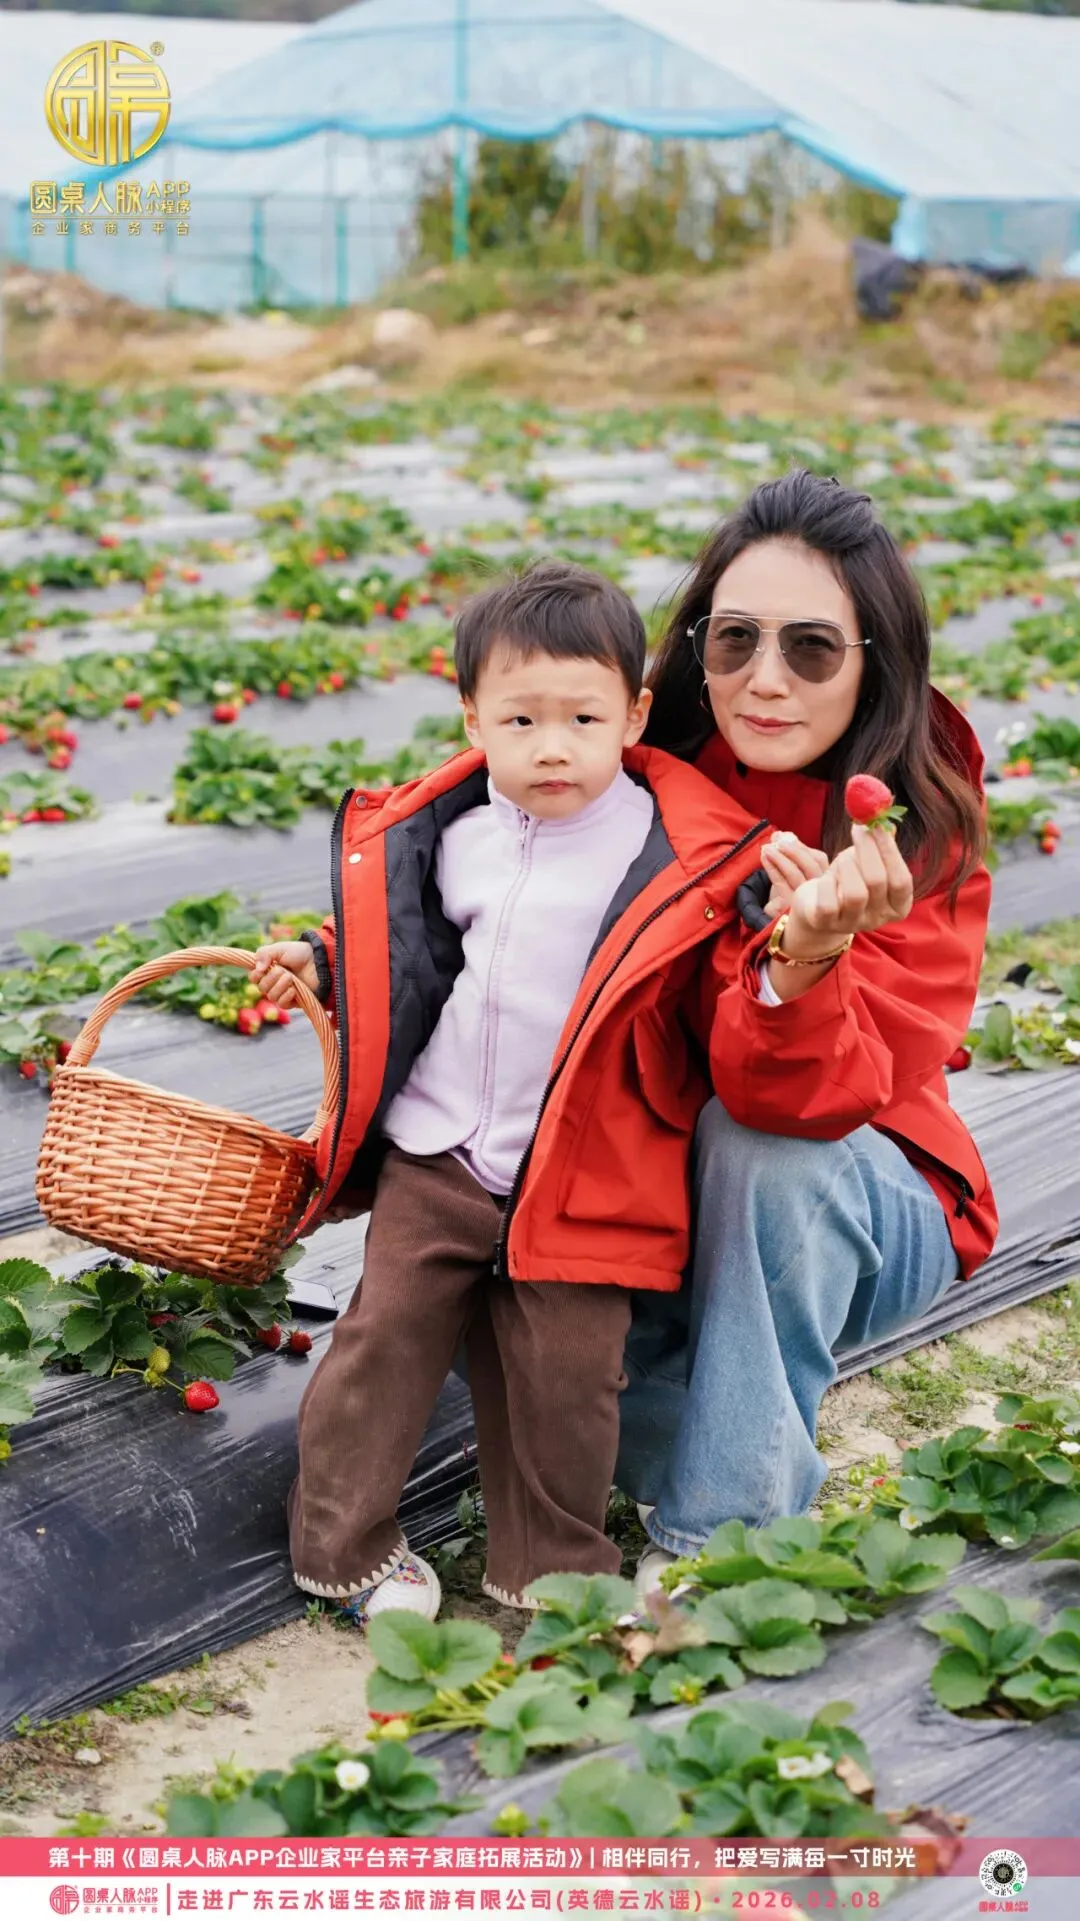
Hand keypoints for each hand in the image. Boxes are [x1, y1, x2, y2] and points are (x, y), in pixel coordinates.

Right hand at [251, 940, 318, 1007]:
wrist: (319, 961)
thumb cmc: (300, 953)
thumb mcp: (280, 948)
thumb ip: (264, 953)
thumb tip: (258, 969)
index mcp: (268, 969)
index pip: (253, 977)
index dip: (256, 975)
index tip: (263, 969)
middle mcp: (274, 982)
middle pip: (261, 987)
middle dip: (271, 978)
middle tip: (283, 970)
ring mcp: (283, 992)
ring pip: (271, 996)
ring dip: (280, 986)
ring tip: (291, 977)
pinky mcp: (293, 1001)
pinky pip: (282, 1004)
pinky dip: (286, 996)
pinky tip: (293, 989)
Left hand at [760, 832, 829, 917]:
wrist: (781, 925)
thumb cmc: (789, 893)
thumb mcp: (792, 871)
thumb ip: (789, 852)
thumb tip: (780, 835)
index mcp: (825, 880)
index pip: (819, 859)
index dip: (801, 846)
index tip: (785, 836)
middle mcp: (819, 892)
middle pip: (811, 866)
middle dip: (792, 849)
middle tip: (776, 840)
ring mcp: (805, 902)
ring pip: (795, 874)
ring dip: (779, 857)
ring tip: (766, 848)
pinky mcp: (789, 909)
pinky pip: (780, 884)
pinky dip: (772, 868)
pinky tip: (764, 858)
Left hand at [783, 824, 914, 957]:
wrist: (818, 905)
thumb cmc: (849, 878)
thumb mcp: (867, 861)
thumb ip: (880, 844)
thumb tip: (885, 823)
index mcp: (898, 905)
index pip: (902, 880)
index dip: (890, 851)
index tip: (878, 827)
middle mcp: (879, 918)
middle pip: (877, 881)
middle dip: (866, 850)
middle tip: (858, 829)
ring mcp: (853, 924)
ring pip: (855, 894)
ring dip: (846, 867)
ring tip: (841, 860)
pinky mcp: (827, 924)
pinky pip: (829, 903)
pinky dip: (826, 884)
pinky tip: (826, 879)